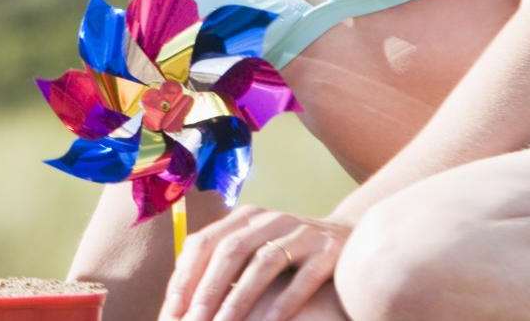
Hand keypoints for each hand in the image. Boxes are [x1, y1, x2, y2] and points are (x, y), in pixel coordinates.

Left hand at [163, 206, 347, 320]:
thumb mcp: (255, 250)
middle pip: (228, 251)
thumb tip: (179, 302)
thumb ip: (223, 267)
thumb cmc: (293, 256)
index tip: (171, 312)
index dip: (183, 278)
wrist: (358, 239)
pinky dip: (285, 302)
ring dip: (239, 299)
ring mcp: (302, 231)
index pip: (202, 243)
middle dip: (206, 291)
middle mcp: (270, 219)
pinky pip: (305, 277)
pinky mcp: (330, 249)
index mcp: (243, 217)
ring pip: (263, 263)